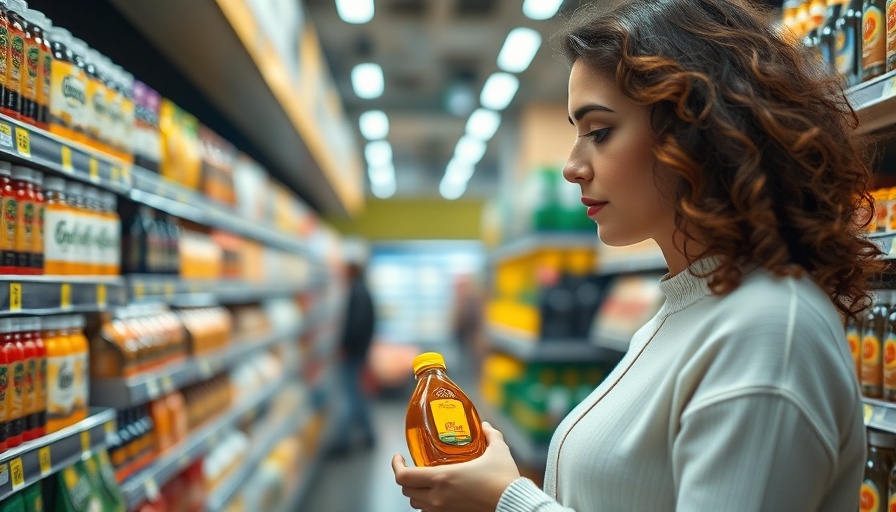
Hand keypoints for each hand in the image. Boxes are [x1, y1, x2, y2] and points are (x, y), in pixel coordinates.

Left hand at [392, 422, 520, 511]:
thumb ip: (490, 435)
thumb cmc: (504, 479)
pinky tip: (440, 495)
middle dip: (406, 478)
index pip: (403, 477)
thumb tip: (485, 426)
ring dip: (417, 492)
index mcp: (442, 478)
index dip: (396, 466)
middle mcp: (438, 497)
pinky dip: (429, 504)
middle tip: (412, 467)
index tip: (399, 457)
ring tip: (425, 481)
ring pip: (417, 504)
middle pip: (407, 491)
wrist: (514, 504)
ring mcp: (444, 511)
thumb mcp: (498, 451)